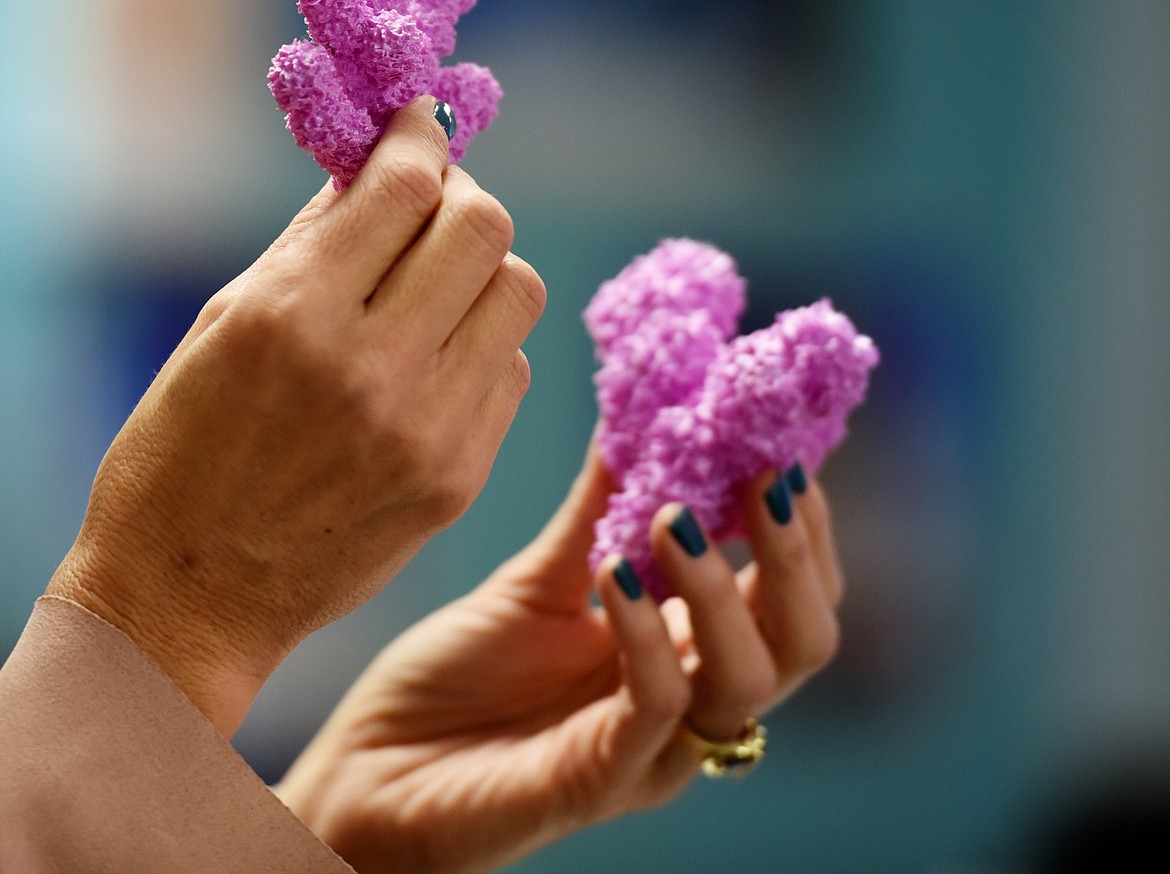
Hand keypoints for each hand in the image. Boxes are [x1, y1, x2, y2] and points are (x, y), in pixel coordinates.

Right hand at [46, 98, 545, 736]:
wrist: (192, 596)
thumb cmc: (184, 447)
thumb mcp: (223, 320)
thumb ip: (315, 236)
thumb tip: (387, 165)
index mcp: (292, 315)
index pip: (405, 186)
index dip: (423, 135)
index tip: (424, 123)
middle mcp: (371, 368)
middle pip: (486, 228)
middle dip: (462, 196)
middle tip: (431, 205)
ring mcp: (427, 430)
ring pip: (520, 291)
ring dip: (483, 269)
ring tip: (437, 285)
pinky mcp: (461, 478)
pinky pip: (510, 367)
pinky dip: (482, 341)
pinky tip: (437, 356)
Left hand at [275, 445, 842, 873]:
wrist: (373, 768)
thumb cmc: (458, 676)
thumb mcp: (539, 574)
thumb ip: (598, 506)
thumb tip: (636, 414)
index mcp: (687, 646)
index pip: (790, 592)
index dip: (802, 523)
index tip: (778, 445)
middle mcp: (691, 699)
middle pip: (804, 640)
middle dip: (796, 554)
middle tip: (764, 475)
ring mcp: (653, 749)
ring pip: (749, 680)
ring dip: (720, 587)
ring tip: (673, 519)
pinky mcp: (601, 781)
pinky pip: (658, 711)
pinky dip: (648, 637)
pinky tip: (614, 577)